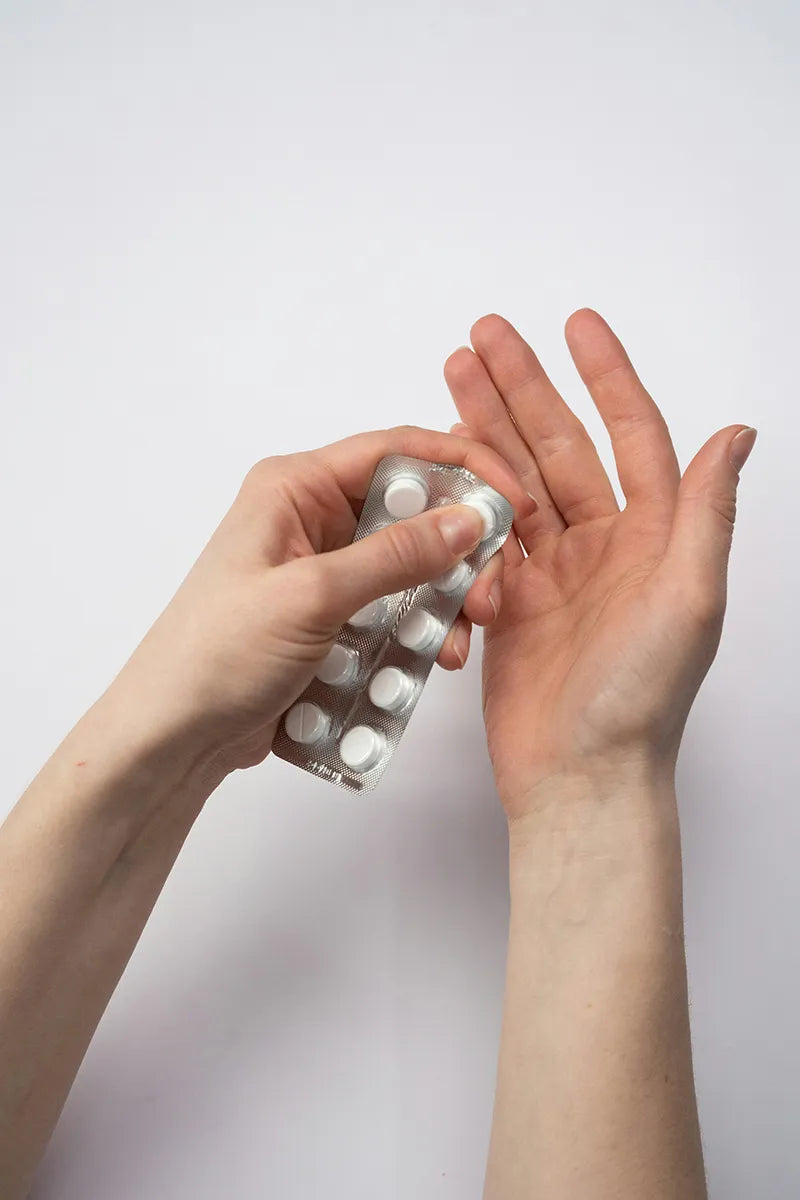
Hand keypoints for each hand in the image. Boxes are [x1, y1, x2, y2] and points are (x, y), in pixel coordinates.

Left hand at [111, 426, 533, 772]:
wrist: (174, 735)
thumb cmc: (220, 652)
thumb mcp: (313, 596)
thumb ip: (396, 556)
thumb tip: (470, 518)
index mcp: (295, 487)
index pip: (395, 451)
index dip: (462, 467)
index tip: (515, 501)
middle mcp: (311, 518)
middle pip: (411, 512)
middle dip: (459, 551)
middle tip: (489, 596)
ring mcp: (323, 570)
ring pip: (409, 566)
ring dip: (444, 599)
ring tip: (458, 643)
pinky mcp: (332, 618)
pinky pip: (393, 609)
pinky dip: (418, 629)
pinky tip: (434, 660)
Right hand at [444, 310, 755, 817]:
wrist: (580, 778)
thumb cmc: (640, 699)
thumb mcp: (689, 599)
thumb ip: (706, 513)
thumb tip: (737, 434)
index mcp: (653, 538)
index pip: (630, 437)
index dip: (606, 377)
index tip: (577, 325)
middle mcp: (603, 548)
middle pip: (557, 448)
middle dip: (522, 388)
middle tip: (483, 336)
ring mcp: (552, 575)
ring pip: (512, 484)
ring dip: (483, 431)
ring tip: (451, 376)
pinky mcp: (509, 605)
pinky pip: (481, 541)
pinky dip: (460, 507)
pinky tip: (437, 469)